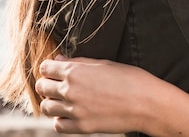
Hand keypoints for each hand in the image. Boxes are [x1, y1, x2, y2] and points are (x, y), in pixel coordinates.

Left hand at [36, 56, 188, 136]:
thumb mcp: (105, 64)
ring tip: (61, 98)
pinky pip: (57, 125)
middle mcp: (70, 91)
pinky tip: (69, 113)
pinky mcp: (80, 128)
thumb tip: (60, 60)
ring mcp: (73, 111)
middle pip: (42, 87)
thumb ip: (80, 63)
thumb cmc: (130, 78)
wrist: (146, 103)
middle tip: (54, 82)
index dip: (49, 67)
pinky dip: (59, 119)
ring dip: (51, 101)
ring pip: (46, 108)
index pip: (47, 69)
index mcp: (76, 72)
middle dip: (46, 83)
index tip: (53, 68)